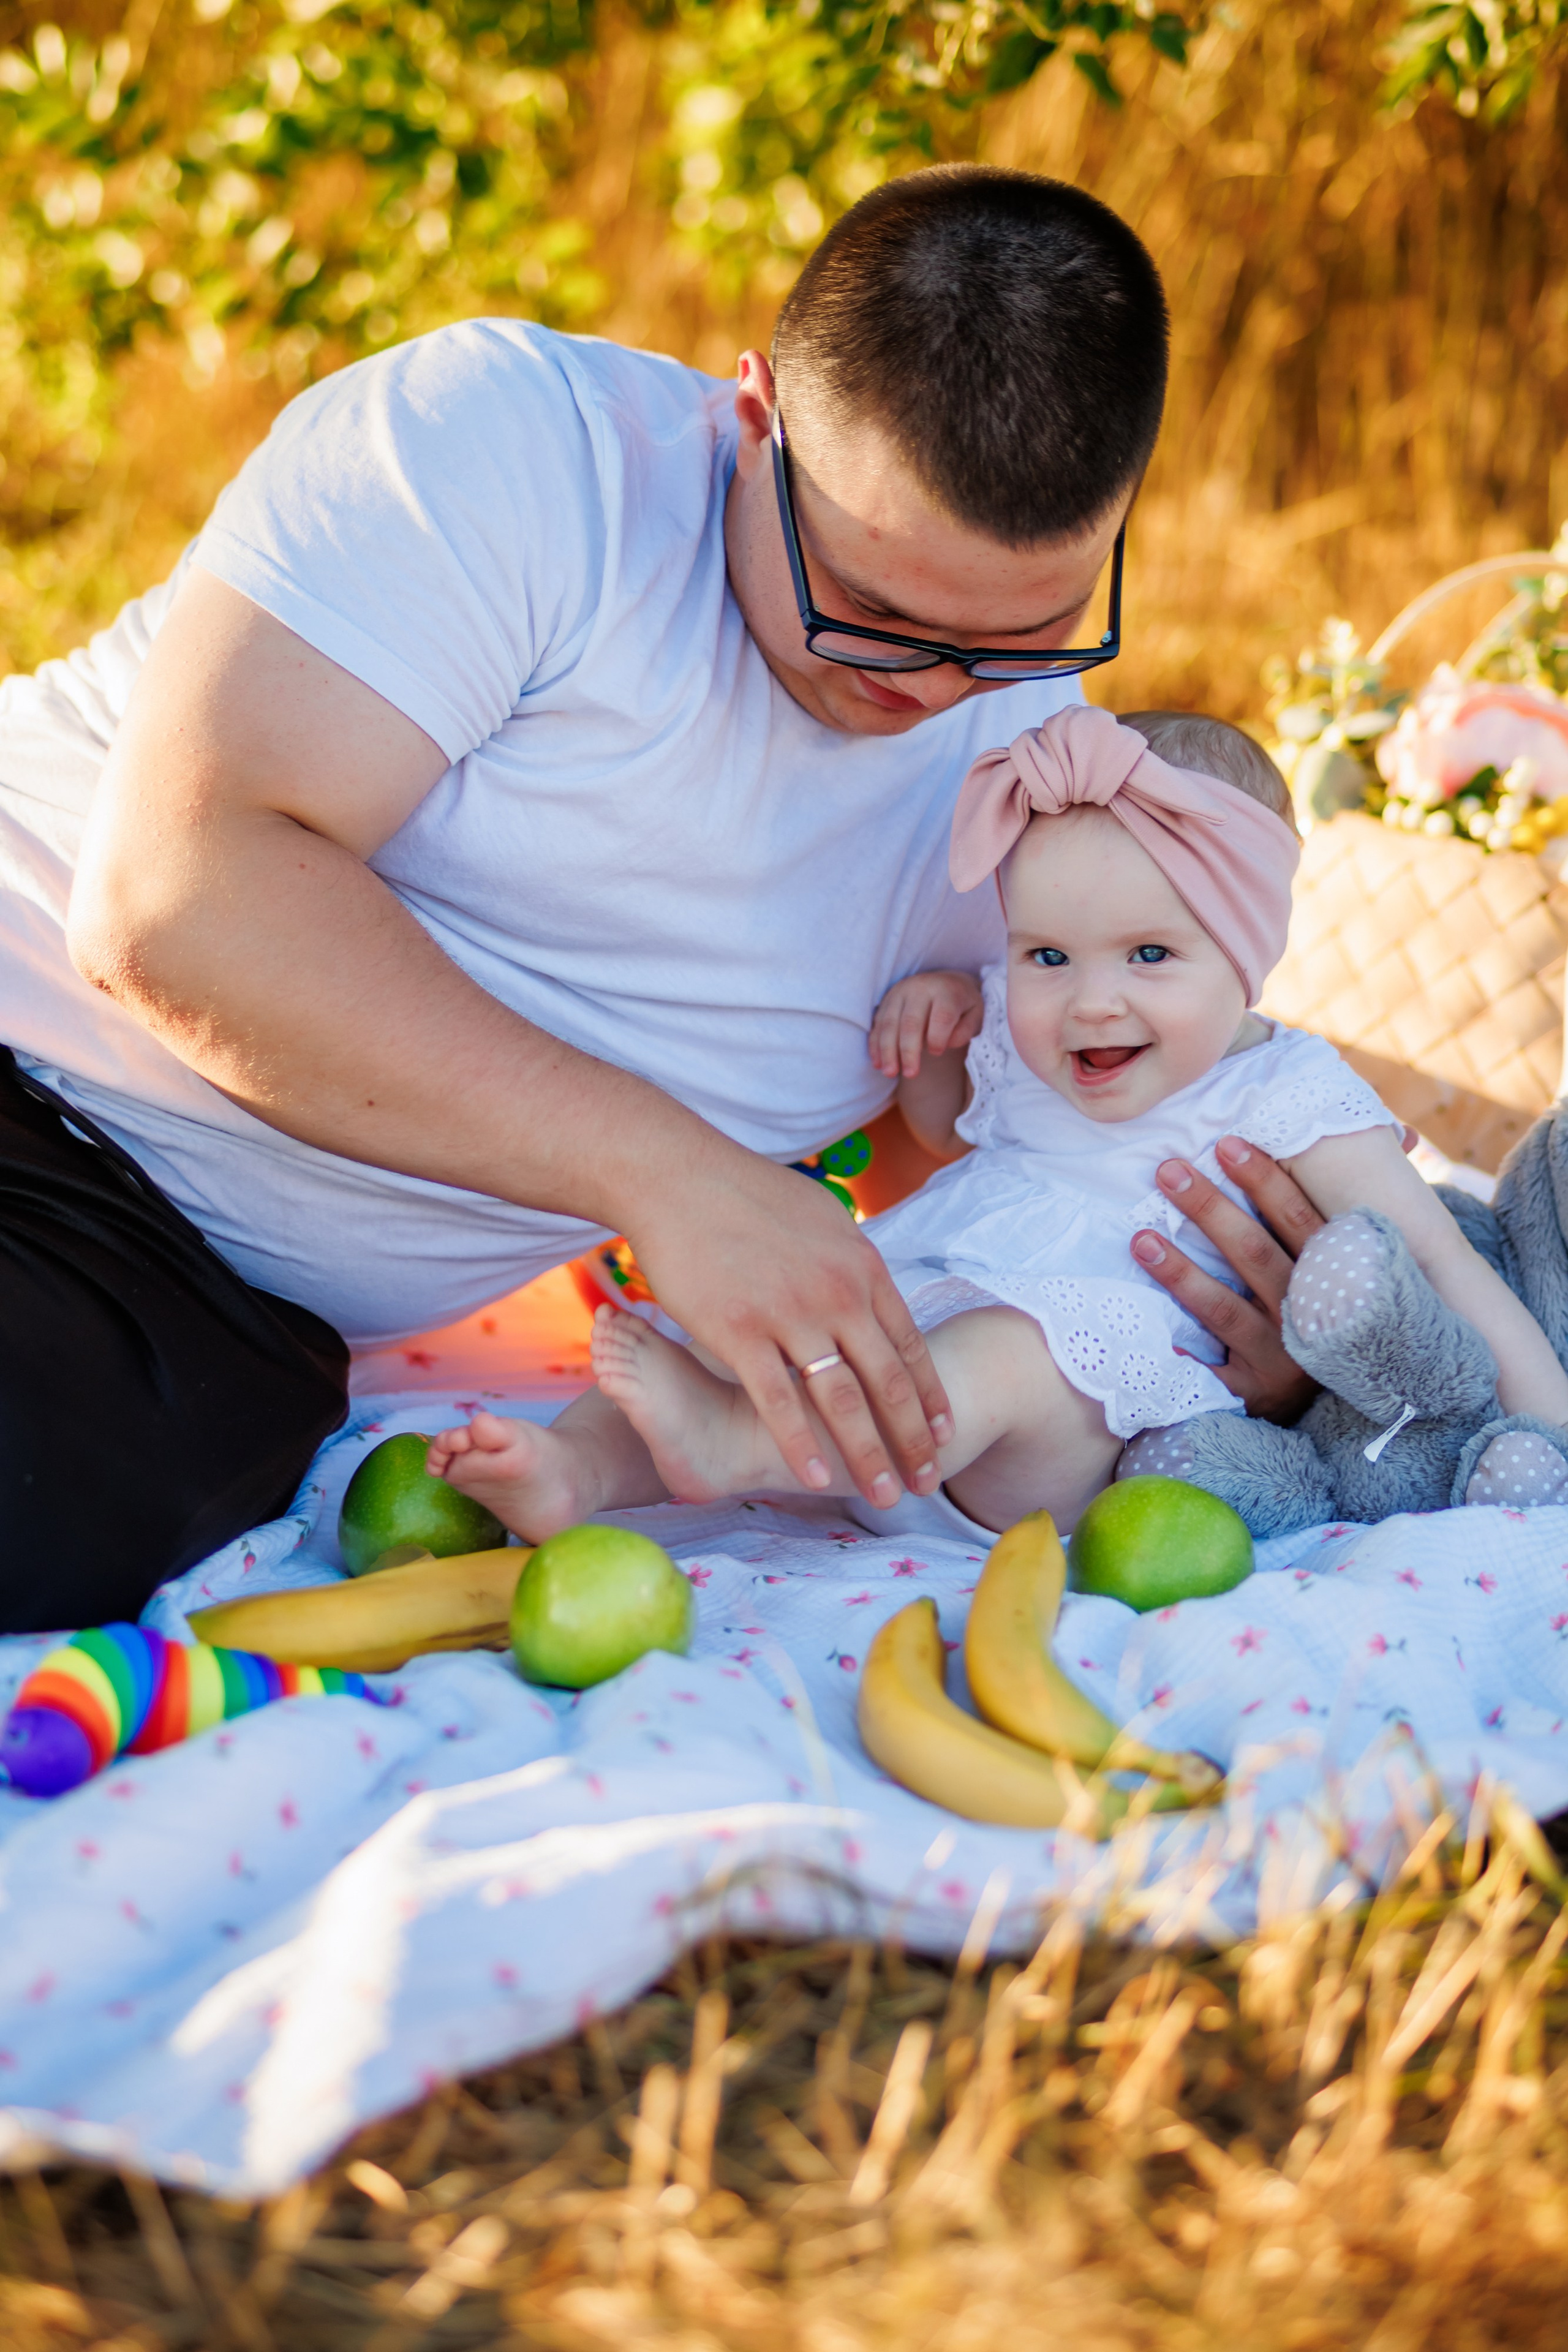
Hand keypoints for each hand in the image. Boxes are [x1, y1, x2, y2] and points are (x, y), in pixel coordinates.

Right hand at [623, 1147, 952, 1508]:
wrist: (677, 1175)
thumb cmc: (743, 1193)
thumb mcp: (822, 1218)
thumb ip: (850, 1260)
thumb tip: (869, 1284)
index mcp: (861, 1267)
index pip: (910, 1345)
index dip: (929, 1397)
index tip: (944, 1435)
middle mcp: (837, 1294)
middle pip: (888, 1382)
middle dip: (913, 1440)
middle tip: (929, 1483)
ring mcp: (790, 1315)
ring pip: (842, 1401)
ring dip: (867, 1456)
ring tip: (885, 1497)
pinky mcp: (739, 1333)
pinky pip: (778, 1402)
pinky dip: (801, 1447)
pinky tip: (817, 1480)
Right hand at [869, 970, 983, 1080]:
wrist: (946, 982)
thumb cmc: (962, 1005)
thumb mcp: (976, 1014)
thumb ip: (966, 1030)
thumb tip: (947, 1043)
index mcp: (946, 990)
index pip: (941, 1016)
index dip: (938, 1037)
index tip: (938, 1053)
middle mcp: (920, 988)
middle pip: (911, 1022)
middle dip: (908, 1051)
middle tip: (911, 1074)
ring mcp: (899, 993)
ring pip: (889, 1023)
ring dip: (887, 1051)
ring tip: (890, 1073)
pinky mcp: (886, 1001)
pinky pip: (877, 1024)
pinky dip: (875, 1045)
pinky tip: (878, 1063)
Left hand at [1129, 1136, 1324, 1421]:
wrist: (1329, 1403)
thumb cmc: (1320, 1313)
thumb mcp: (1332, 1270)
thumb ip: (1314, 1221)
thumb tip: (1336, 1143)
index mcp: (1330, 1278)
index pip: (1297, 1221)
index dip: (1264, 1182)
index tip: (1225, 1145)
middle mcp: (1307, 1317)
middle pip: (1253, 1255)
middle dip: (1209, 1210)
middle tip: (1168, 1171)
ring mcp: (1279, 1358)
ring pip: (1224, 1310)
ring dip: (1180, 1272)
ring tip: (1140, 1239)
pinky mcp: (1250, 1393)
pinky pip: (1208, 1374)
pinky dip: (1179, 1355)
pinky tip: (1142, 1330)